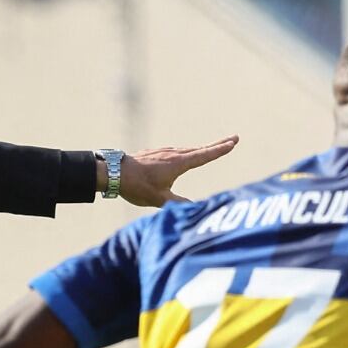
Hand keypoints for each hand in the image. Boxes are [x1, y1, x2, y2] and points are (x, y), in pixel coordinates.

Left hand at [115, 136, 238, 206]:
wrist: (113, 172)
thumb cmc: (137, 186)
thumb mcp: (160, 199)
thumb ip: (179, 204)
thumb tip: (197, 209)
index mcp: (178, 163)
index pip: (204, 155)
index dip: (220, 150)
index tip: (233, 142)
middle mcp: (173, 154)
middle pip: (200, 149)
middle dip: (217, 145)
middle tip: (233, 139)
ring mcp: (163, 152)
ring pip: (188, 150)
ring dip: (202, 149)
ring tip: (213, 148)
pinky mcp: (154, 154)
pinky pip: (176, 152)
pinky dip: (187, 153)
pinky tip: (184, 156)